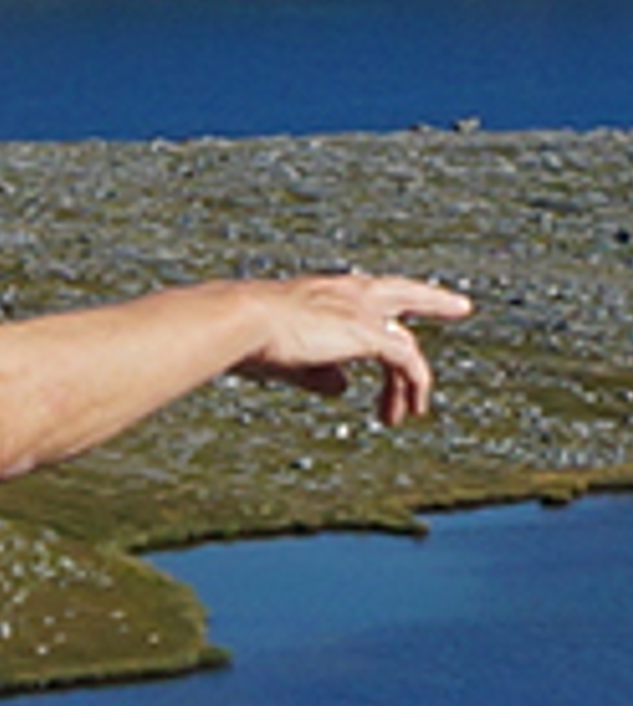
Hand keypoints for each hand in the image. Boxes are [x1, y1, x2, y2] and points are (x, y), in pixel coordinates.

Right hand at [228, 271, 470, 428]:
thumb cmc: (251, 339)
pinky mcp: (368, 333)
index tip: (403, 311)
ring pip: (404, 343)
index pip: (368, 294)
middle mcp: (351, 293)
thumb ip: (320, 373)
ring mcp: (363, 311)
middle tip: (461, 307)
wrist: (243, 322)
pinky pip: (405, 361)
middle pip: (407, 293)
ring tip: (411, 413)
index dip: (385, 303)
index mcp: (327, 292)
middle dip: (435, 300)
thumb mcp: (290, 357)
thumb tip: (343, 387)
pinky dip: (412, 384)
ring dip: (409, 382)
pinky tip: (408, 409)